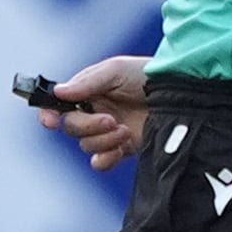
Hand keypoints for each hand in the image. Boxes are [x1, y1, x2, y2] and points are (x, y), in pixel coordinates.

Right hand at [41, 53, 151, 167]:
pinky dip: (105, 158)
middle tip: (110, 119)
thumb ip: (86, 82)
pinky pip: (100, 162)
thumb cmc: (149, 74)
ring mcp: (108, 131)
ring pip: (86, 145)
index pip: (57, 105)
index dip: (49, 114)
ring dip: (103, 139)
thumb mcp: (116, 70)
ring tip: (125, 129)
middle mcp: (94, 111)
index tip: (50, 122)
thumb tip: (58, 93)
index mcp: (87, 91)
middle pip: (71, 127)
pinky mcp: (123, 148)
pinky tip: (120, 148)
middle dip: (87, 126)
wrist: (182, 92)